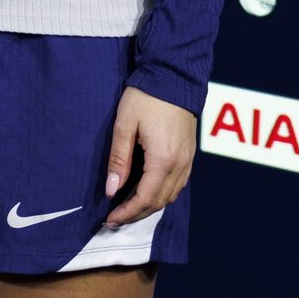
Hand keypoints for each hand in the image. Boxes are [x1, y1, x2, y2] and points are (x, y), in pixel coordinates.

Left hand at [102, 85, 194, 225]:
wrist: (173, 78)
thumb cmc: (145, 98)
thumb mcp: (124, 126)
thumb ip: (118, 159)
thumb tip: (111, 189)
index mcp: (163, 160)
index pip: (145, 198)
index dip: (126, 212)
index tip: (109, 219)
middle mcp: (180, 165)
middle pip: (159, 202)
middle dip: (136, 214)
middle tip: (114, 219)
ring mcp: (188, 161)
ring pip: (170, 196)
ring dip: (149, 206)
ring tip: (127, 208)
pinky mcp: (189, 155)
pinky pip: (178, 184)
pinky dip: (161, 194)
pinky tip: (145, 192)